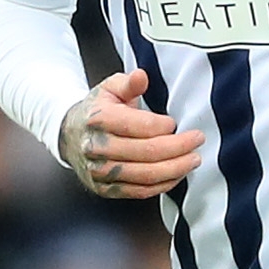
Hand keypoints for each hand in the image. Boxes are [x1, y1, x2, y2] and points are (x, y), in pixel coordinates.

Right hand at [60, 68, 200, 201]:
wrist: (71, 136)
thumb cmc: (97, 111)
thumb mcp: (110, 89)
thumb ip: (128, 83)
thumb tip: (141, 76)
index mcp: (98, 119)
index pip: (137, 126)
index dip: (161, 126)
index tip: (175, 123)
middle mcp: (96, 148)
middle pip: (146, 153)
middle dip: (178, 147)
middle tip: (197, 140)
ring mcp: (100, 171)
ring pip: (145, 176)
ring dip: (175, 169)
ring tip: (193, 159)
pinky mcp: (105, 189)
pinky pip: (139, 192)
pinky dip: (163, 185)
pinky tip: (177, 174)